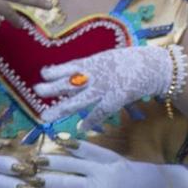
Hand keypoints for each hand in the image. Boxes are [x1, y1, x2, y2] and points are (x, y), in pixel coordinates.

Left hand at [36, 44, 179, 124]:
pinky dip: (90, 121)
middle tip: (36, 92)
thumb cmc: (126, 62)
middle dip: (51, 88)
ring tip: (45, 116)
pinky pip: (99, 112)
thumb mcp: (102, 59)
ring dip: (60, 108)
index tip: (42, 75)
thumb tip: (67, 73)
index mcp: (89, 63)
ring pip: (77, 100)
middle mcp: (92, 76)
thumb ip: (85, 67)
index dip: (53, 72)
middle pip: (66, 83)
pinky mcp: (114, 99)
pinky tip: (80, 128)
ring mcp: (102, 89)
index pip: (65, 67)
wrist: (150, 66)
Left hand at [36, 139, 176, 187]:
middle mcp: (96, 183)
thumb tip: (61, 138)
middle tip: (24, 179)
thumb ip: (85, 148)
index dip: (52, 160)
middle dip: (44, 180)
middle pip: (66, 181)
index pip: (70, 162)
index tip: (33, 159)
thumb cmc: (124, 168)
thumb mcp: (108, 155)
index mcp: (96, 166)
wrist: (151, 187)